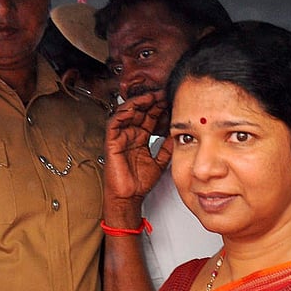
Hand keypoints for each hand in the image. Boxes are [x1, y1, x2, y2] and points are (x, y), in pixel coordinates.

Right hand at [104, 91, 172, 207]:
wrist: (129, 197)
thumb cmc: (140, 182)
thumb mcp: (161, 160)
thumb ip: (168, 146)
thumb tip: (179, 133)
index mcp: (141, 138)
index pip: (151, 117)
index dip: (161, 108)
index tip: (172, 100)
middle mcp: (131, 135)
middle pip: (141, 112)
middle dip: (152, 102)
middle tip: (163, 93)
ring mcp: (121, 137)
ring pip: (128, 113)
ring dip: (139, 103)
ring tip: (151, 97)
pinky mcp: (112, 141)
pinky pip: (115, 122)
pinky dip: (124, 113)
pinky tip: (135, 107)